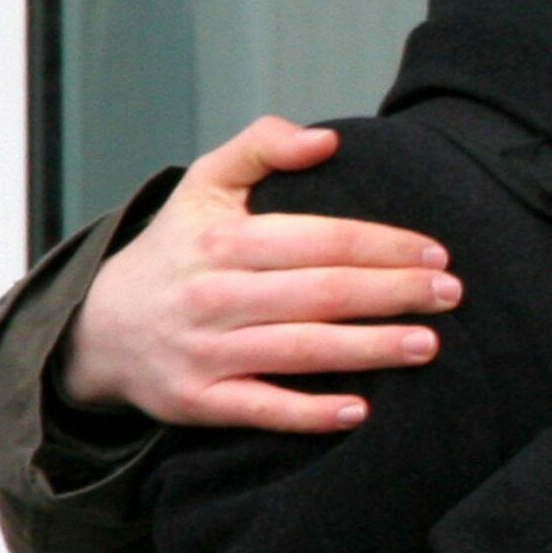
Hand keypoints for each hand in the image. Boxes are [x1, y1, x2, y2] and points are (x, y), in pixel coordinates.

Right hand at [59, 117, 462, 431]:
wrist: (99, 326)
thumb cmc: (177, 248)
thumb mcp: (205, 183)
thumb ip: (262, 146)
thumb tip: (327, 139)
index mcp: (225, 239)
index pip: (322, 240)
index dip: (385, 245)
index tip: (436, 252)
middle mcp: (215, 295)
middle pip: (323, 294)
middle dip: (395, 293)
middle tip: (451, 294)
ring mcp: (206, 351)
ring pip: (303, 350)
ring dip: (371, 349)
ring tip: (429, 345)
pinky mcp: (198, 401)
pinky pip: (262, 409)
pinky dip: (310, 413)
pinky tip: (361, 411)